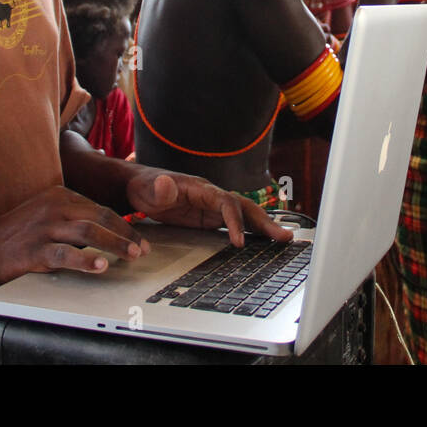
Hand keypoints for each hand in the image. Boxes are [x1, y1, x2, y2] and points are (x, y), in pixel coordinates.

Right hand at [0, 185, 148, 286]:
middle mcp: (55, 207)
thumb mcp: (47, 210)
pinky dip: (85, 260)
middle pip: (100, 218)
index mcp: (60, 195)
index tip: (140, 237)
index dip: (124, 224)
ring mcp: (45, 228)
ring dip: (114, 245)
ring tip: (131, 255)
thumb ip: (73, 213)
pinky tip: (100, 266)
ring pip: (88, 233)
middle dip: (126, 234)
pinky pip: (65, 254)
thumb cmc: (18, 231)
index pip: (101, 209)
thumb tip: (107, 225)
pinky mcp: (35, 249)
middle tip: (142, 248)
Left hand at [124, 168, 294, 246]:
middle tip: (284, 237)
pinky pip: (235, 224)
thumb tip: (166, 183)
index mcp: (201, 188)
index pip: (226, 202)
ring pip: (245, 215)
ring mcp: (212, 208)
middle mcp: (212, 196)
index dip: (235, 221)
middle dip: (265, 222)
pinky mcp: (209, 218)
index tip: (239, 241)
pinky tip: (263, 243)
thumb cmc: (145, 186)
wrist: (141, 187)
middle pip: (245, 207)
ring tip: (284, 240)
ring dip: (264, 227)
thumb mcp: (149, 188)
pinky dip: (251, 232)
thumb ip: (159, 188)